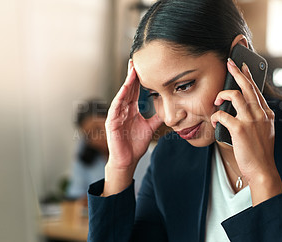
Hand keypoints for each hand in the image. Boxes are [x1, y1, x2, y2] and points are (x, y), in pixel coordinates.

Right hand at [103, 60, 161, 195]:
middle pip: (128, 89)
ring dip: (126, 83)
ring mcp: (116, 115)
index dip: (139, 79)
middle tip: (135, 61)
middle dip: (131, 75)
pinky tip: (125, 90)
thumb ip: (157, 117)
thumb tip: (169, 109)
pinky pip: (116, 108)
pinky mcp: (111, 122)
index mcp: (131, 109)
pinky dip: (120, 98)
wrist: (127, 160)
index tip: (143, 66)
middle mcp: (122, 110)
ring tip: (131, 71)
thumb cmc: (135, 144)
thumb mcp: (150, 127)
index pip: (135, 91)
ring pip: (122, 95)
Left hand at [211, 58, 281, 204]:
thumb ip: (258, 118)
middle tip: (229, 63)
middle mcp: (260, 113)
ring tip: (217, 101)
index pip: (256, 90)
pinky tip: (215, 121)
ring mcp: (251, 120)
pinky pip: (223, 115)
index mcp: (266, 113)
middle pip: (247, 86)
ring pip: (235, 95)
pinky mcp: (239, 129)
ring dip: (222, 94)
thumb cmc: (260, 153)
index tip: (242, 67)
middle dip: (236, 72)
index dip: (248, 76)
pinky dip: (216, 116)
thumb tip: (246, 109)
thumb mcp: (265, 131)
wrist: (263, 170)